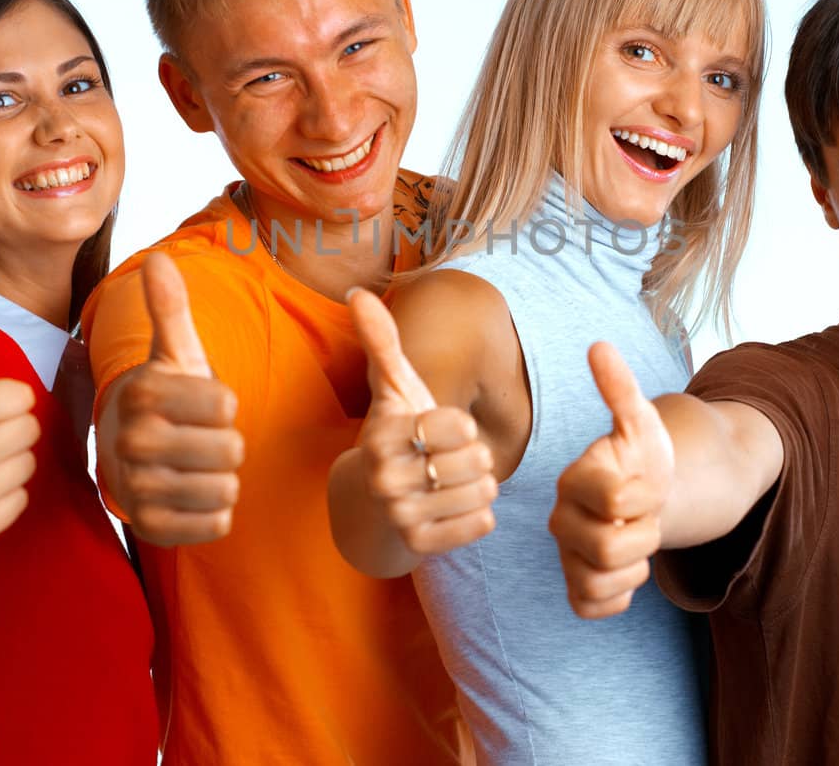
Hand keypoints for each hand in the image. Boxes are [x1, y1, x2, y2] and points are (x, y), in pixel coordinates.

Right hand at [107, 252, 242, 544]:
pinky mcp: (149, 529)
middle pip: (231, 450)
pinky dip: (215, 512)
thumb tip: (158, 258)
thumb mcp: (174, 352)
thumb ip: (171, 308)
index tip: (199, 405)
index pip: (227, 405)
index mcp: (143, 394)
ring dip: (222, 479)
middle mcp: (133, 442)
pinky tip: (191, 495)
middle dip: (226, 444)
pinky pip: (217, 524)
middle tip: (199, 439)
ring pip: (226, 488)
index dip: (225, 406)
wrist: (128, 454)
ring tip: (194, 466)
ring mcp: (137, 490)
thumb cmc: (166, 399)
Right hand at [349, 288, 496, 554]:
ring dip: (480, 485)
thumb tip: (356, 292)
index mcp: (383, 435)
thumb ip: (381, 342)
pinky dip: (480, 515)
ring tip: (455, 482)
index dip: (463, 426)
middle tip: (449, 461)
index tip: (445, 430)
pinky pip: (480, 525)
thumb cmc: (397, 436)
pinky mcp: (419, 545)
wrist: (371, 505)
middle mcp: (385, 477)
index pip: (459, 425)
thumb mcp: (393, 390)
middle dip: (475, 458)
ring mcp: (400, 514)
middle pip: (476, 460)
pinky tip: (457, 507)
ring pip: (482, 492)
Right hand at [549, 341, 673, 618]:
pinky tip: (628, 570)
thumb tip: (599, 346)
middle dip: (644, 535)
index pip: (613, 497)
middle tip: (646, 518)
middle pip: (606, 547)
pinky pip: (589, 606)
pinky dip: (619, 597)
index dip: (644, 495)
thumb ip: (620, 388)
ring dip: (634, 566)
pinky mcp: (576, 587)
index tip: (647, 485)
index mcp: (573, 479)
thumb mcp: (640, 422)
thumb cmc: (642, 459)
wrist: (648, 495)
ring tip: (636, 541)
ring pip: (595, 580)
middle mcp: (559, 519)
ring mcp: (566, 555)